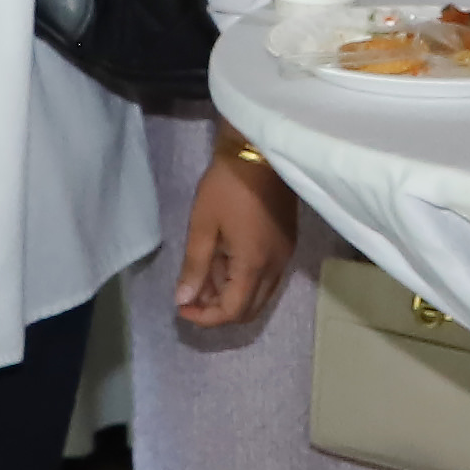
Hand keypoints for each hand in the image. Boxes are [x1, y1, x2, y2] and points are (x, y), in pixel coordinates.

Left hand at [174, 147, 298, 329]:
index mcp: (253, 264)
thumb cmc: (227, 187)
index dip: (205, 317)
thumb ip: (194, 266)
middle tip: (192, 296)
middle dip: (219, 310)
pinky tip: (224, 264)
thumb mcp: (203, 225)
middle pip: (249, 310)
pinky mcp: (287, 244)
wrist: (260, 152)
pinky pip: (267, 278)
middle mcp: (275, 267)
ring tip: (203, 278)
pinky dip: (245, 281)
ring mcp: (285, 256)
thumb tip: (184, 299)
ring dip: (232, 296)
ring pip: (260, 295)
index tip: (182, 307)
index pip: (232, 311)